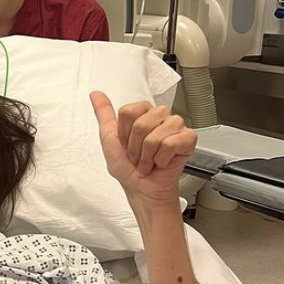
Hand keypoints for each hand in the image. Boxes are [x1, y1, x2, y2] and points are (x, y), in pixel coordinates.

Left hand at [90, 91, 196, 206]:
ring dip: (147, 155)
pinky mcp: (188, 138)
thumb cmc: (127, 167)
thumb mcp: (109, 139)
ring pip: (155, 136)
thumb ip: (104, 114)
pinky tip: (162, 162)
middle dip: (135, 147)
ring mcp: (176, 125)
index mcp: (143, 112)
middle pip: (141, 124)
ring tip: (149, 160)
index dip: (124, 133)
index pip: (129, 111)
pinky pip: (170, 144)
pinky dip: (161, 159)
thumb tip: (96, 94)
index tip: (126, 144)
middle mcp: (160, 115)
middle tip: (139, 155)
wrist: (141, 189)